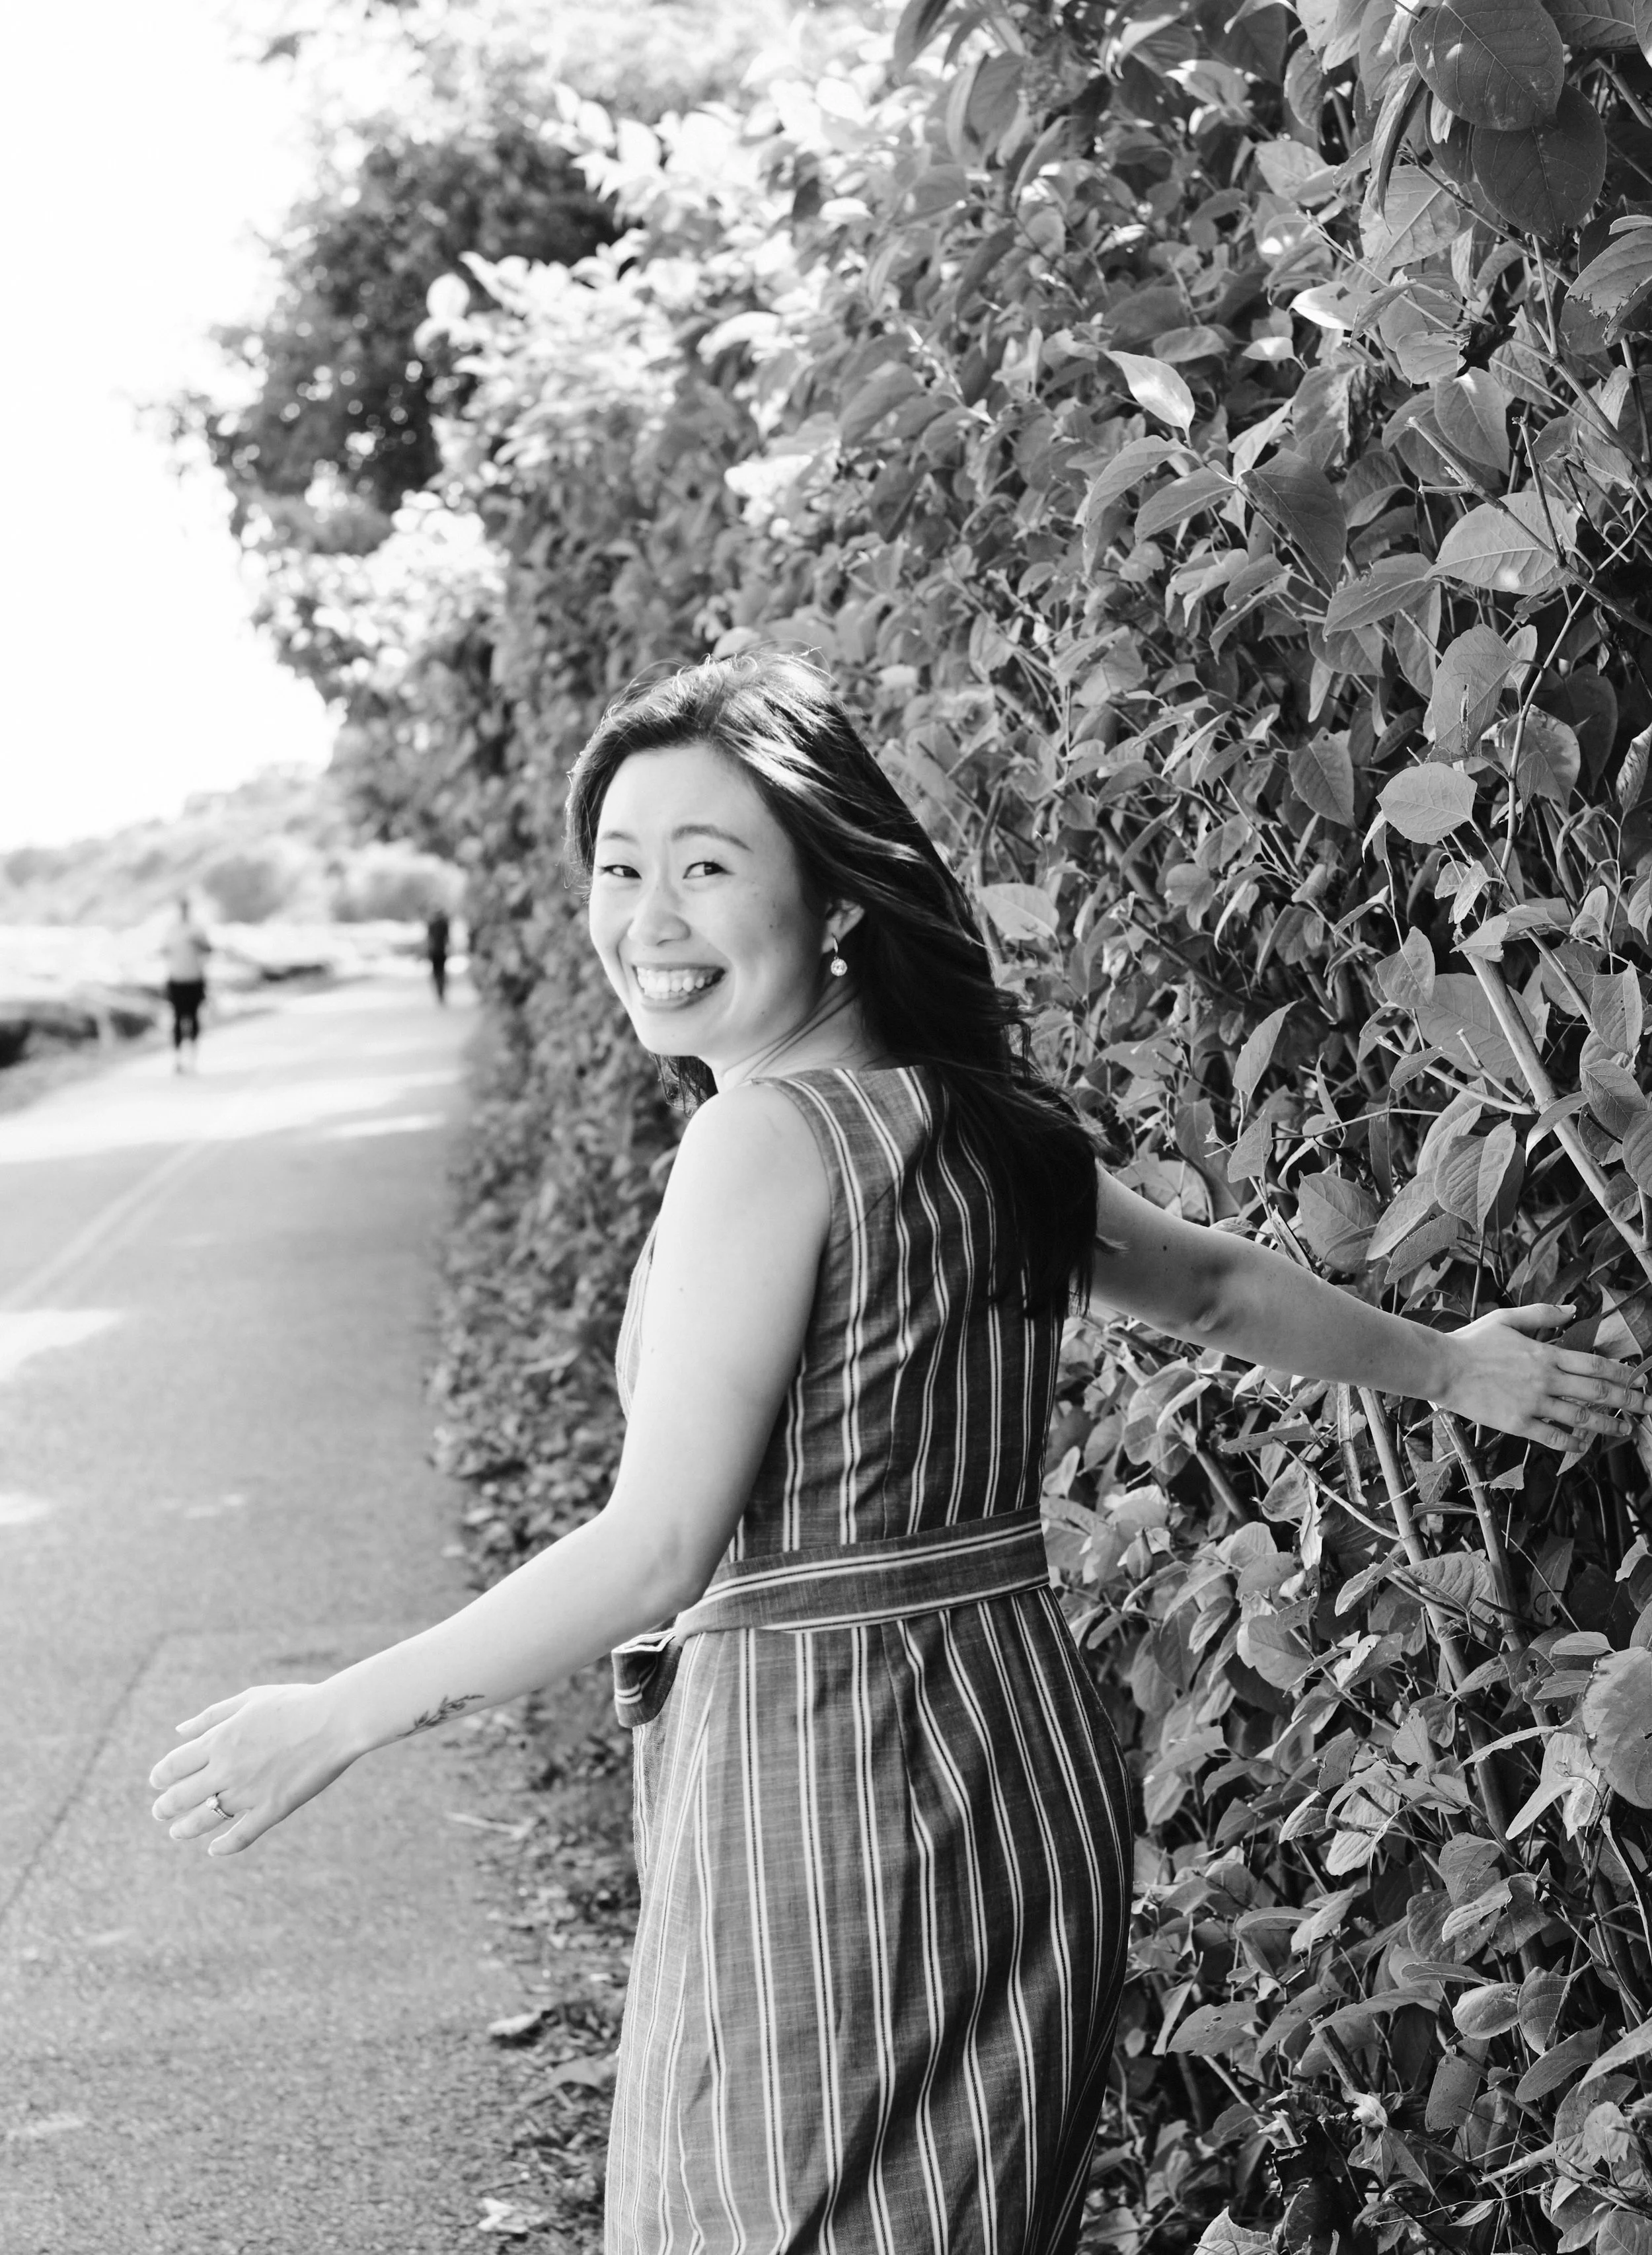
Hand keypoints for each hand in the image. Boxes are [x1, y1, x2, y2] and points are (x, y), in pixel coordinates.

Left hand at [148, 1682, 356, 1856]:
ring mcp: (249, 1792)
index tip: (157, 1781)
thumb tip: (179, 1731)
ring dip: (185, 1829)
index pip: (173, 1766)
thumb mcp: (250, 1699)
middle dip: (164, 1807)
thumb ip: (212, 1716)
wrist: (336, 1720)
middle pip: (181, 1796)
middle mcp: (227, 1769)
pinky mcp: (273, 1809)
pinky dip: (224, 1846)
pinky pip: (241, 1835)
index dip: (160, 1777)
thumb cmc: (295, 1703)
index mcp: (220, 1739)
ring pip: (204, 1820)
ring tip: (176, 1833)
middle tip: (160, 1812)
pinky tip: (214, 1849)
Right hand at [1436, 1302, 1650, 1451]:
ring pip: (1581, 1417)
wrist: (1442, 1367)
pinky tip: (1583, 1445)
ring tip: (1625, 1428)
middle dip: (1628, 1400)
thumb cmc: (1471, 1341)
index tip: (1638, 1379)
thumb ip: (1543, 1314)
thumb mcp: (1507, 1318)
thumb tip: (1573, 1309)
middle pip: (1597, 1392)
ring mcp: (1533, 1403)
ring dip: (1608, 1424)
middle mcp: (1545, 1380)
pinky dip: (1572, 1442)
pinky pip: (1553, 1437)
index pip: (1594, 1364)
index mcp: (1545, 1353)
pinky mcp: (1518, 1423)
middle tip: (1646, 1406)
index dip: (1621, 1373)